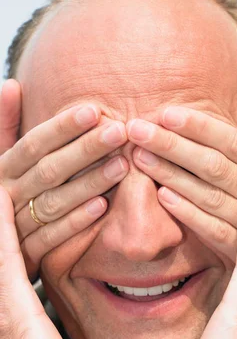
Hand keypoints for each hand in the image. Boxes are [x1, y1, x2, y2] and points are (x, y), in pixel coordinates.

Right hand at [0, 80, 128, 279]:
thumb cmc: (7, 196)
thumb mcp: (3, 161)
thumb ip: (5, 127)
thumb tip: (11, 85)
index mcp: (2, 170)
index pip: (33, 144)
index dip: (62, 128)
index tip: (94, 111)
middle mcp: (7, 195)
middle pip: (49, 170)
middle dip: (85, 150)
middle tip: (120, 131)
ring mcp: (17, 225)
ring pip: (55, 202)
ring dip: (89, 183)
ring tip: (122, 166)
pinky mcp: (28, 253)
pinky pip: (53, 236)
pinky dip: (77, 222)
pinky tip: (103, 206)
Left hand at [129, 104, 236, 261]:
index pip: (233, 142)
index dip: (200, 127)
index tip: (166, 113)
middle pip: (216, 166)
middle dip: (174, 145)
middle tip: (138, 130)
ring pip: (210, 196)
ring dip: (174, 175)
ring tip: (141, 157)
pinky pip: (213, 231)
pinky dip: (189, 213)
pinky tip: (163, 197)